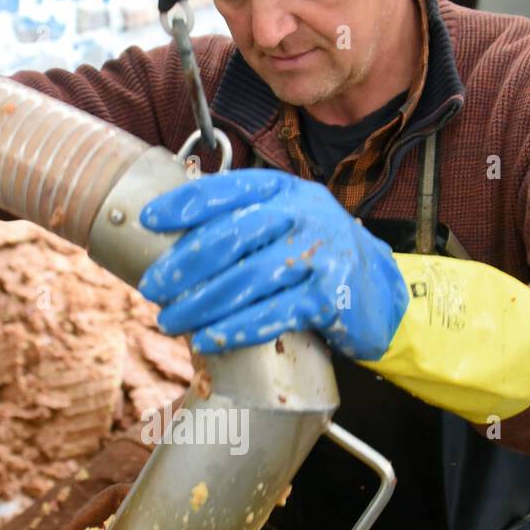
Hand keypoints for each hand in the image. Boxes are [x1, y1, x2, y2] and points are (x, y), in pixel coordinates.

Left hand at [138, 169, 409, 359]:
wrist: (380, 292)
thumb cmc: (317, 256)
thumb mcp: (286, 223)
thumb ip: (244, 222)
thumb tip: (174, 241)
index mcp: (285, 191)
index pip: (227, 190)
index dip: (183, 204)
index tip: (149, 221)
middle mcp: (303, 215)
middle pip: (230, 238)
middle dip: (182, 266)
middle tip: (152, 288)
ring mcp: (318, 254)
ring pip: (246, 280)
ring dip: (200, 305)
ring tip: (170, 321)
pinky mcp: (328, 296)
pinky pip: (272, 314)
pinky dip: (235, 329)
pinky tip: (208, 339)